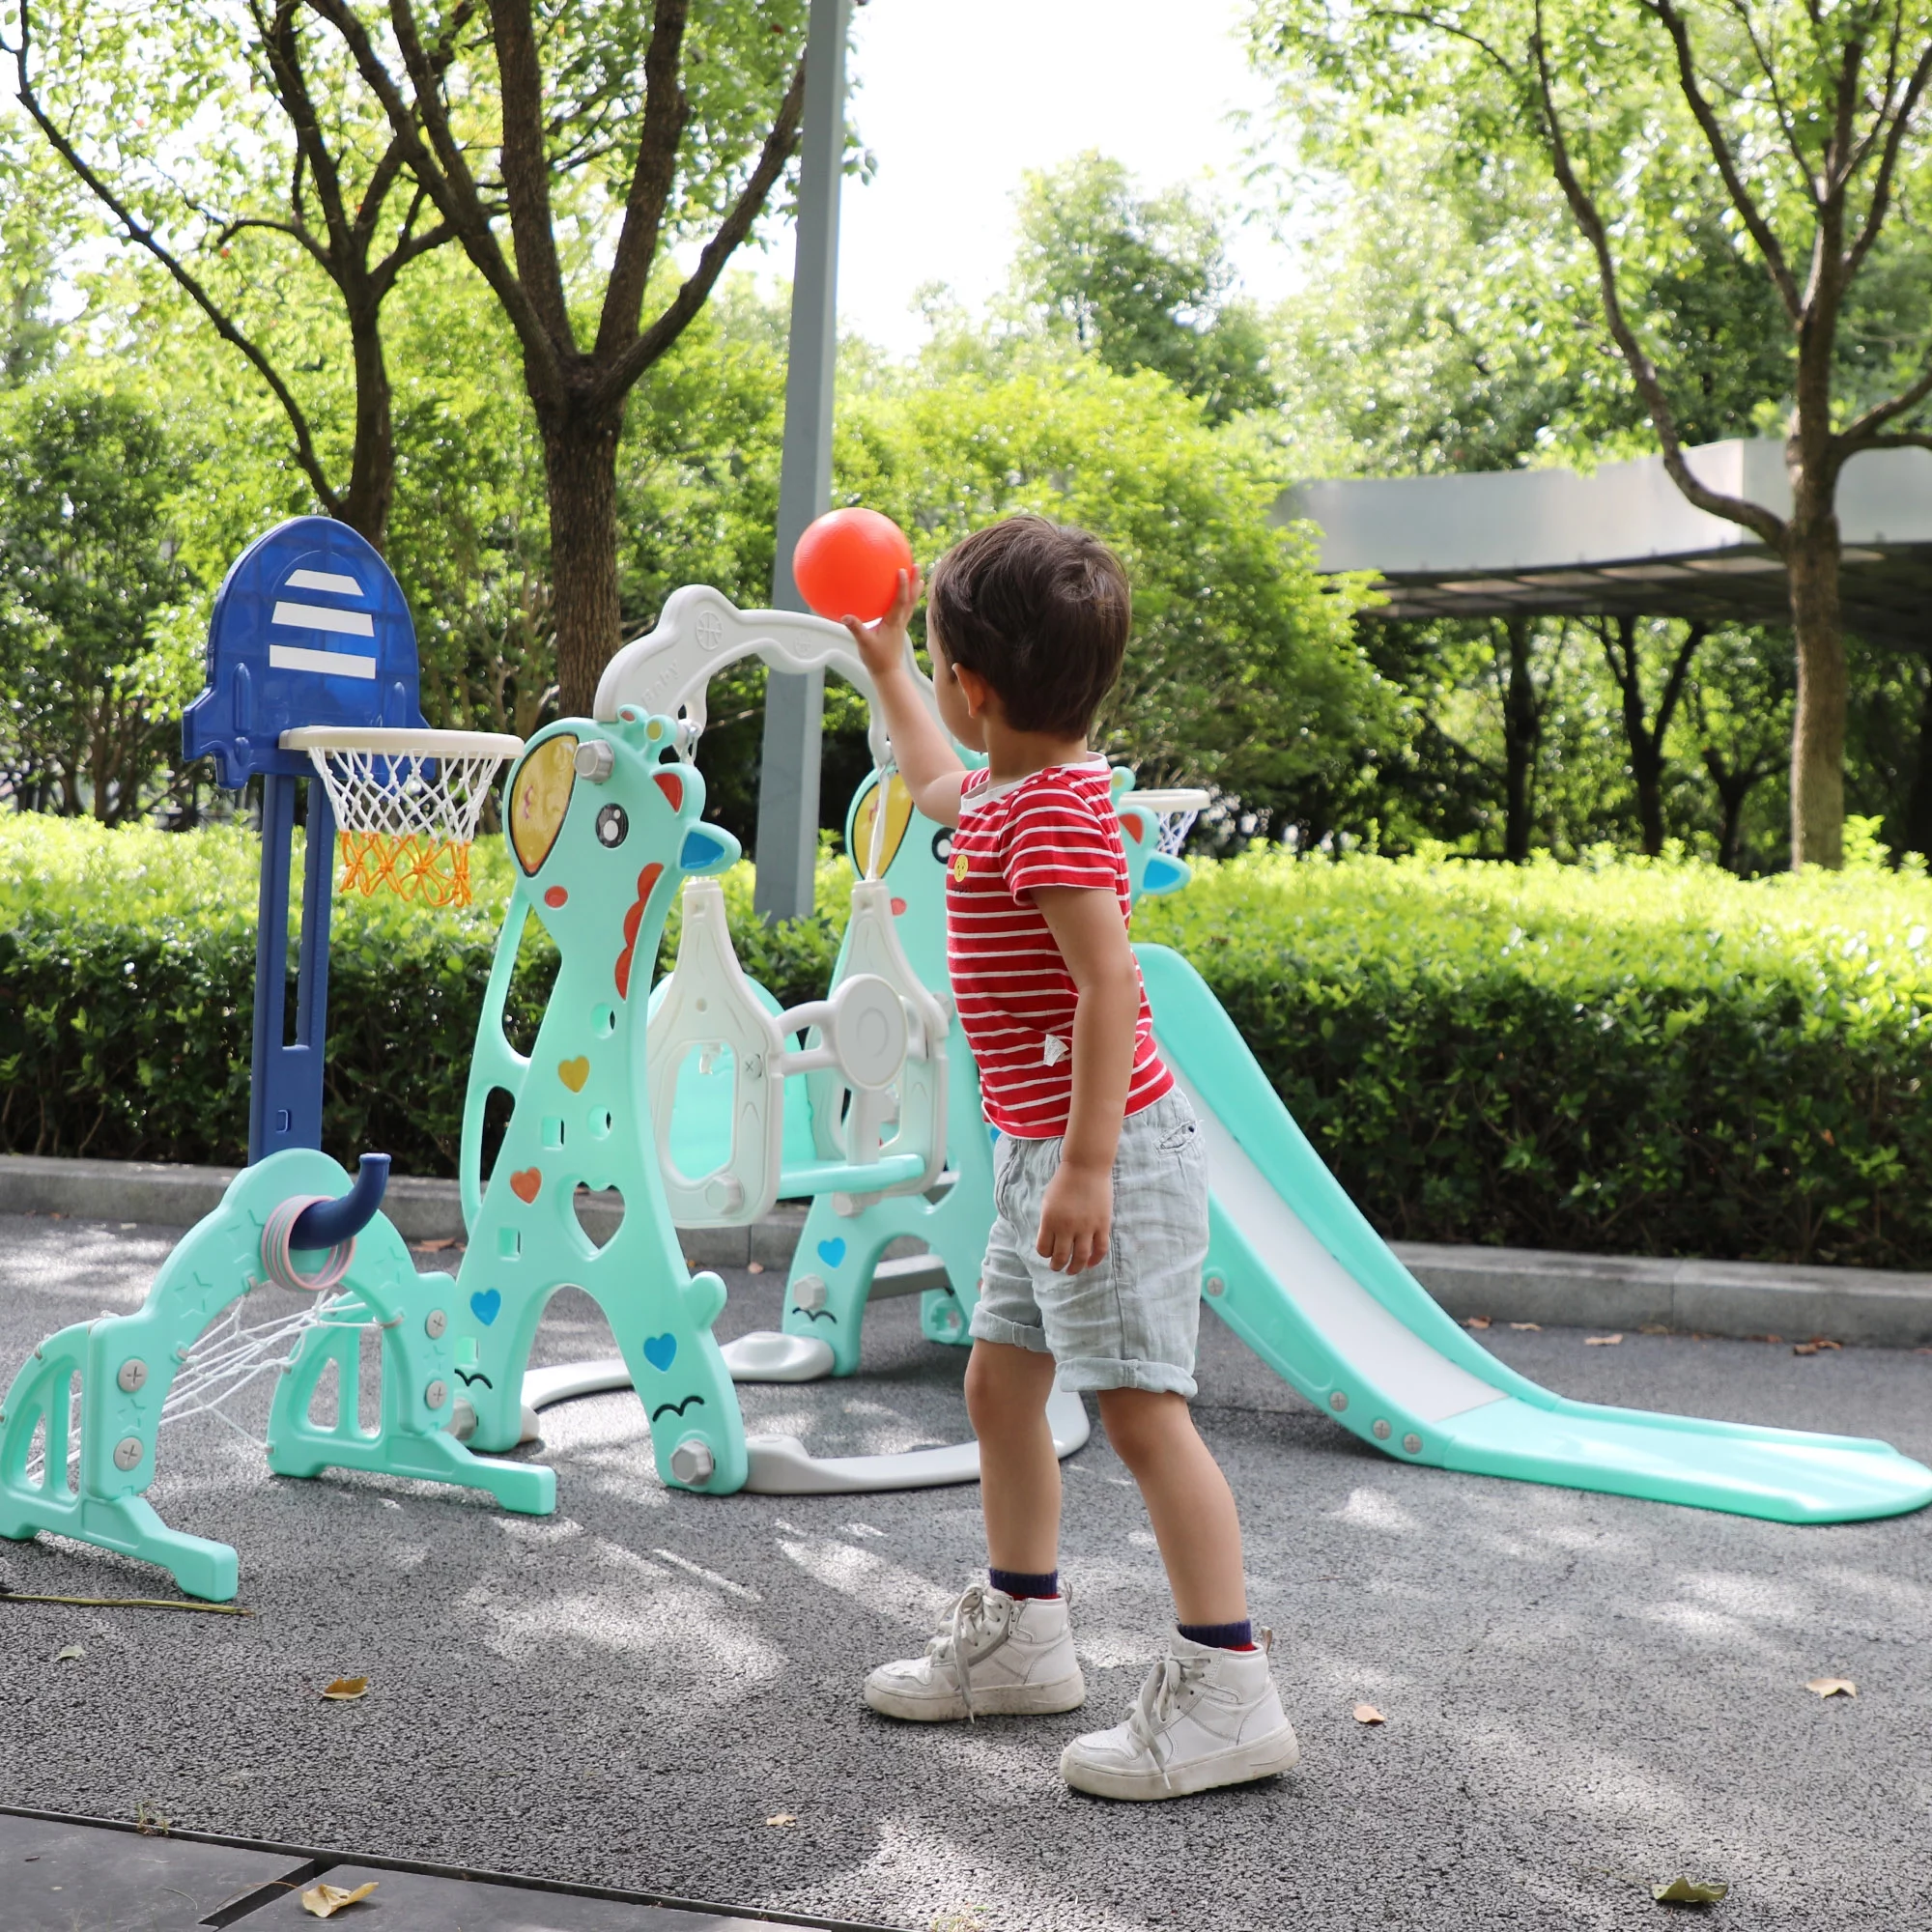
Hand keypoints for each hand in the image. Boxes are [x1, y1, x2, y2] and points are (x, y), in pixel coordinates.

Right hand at [841, 566, 920, 684]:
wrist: (887, 672)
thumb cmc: (876, 659)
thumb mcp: (864, 643)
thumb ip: (856, 629)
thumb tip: (845, 616)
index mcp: (893, 622)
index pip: (900, 601)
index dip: (902, 585)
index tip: (902, 570)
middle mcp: (900, 621)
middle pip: (911, 598)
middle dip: (914, 581)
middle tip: (917, 565)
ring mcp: (901, 624)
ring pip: (911, 603)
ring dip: (915, 589)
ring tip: (919, 577)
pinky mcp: (899, 628)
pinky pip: (905, 609)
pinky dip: (907, 599)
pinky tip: (903, 596)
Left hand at [1036, 1159, 1111, 1273]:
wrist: (1086, 1167)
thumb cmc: (1064, 1182)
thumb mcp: (1048, 1201)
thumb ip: (1048, 1222)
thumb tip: (1051, 1242)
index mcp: (1050, 1219)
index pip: (1044, 1248)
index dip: (1045, 1254)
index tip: (1047, 1253)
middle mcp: (1067, 1226)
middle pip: (1061, 1256)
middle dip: (1057, 1265)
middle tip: (1057, 1268)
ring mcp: (1086, 1227)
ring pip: (1080, 1257)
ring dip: (1075, 1268)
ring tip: (1072, 1270)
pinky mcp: (1102, 1225)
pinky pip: (1100, 1249)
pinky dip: (1094, 1260)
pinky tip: (1089, 1263)